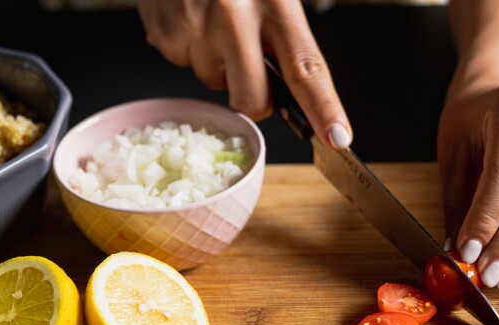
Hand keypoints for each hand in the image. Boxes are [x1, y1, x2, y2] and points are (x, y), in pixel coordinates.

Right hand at [136, 0, 351, 148]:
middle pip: (251, 99)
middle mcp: (234, 15)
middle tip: (249, 65)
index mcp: (274, 1)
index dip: (323, 108)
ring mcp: (193, 25)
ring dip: (217, 60)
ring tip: (212, 16)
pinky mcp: (161, 30)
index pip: (306, 67)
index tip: (337, 138)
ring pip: (212, 80)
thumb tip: (298, 87)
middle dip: (253, 97)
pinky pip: (181, 61)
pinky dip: (188, 43)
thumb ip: (286, 33)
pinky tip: (189, 10)